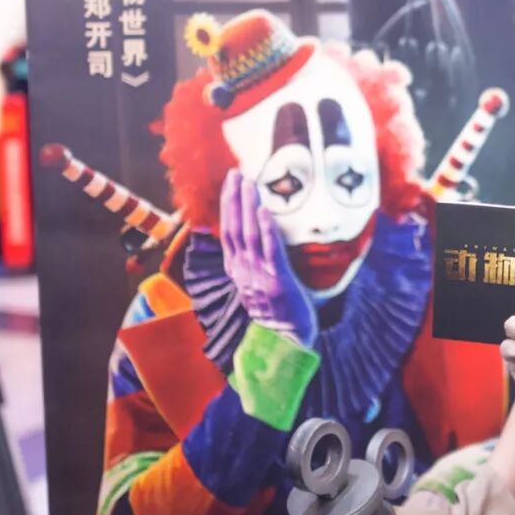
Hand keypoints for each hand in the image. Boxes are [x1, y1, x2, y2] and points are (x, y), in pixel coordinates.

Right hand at [220, 170, 315, 347]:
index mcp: (238, 271)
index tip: (229, 184)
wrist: (287, 340)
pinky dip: (266, 229)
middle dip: (234, 200)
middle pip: (234, 229)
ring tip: (249, 184)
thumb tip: (254, 236)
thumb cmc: (276, 311)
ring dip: (248, 207)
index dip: (227, 207)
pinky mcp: (278, 281)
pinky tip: (265, 210)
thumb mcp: (257, 285)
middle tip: (235, 174)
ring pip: (249, 235)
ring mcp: (259, 276)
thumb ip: (252, 263)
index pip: (227, 233)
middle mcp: (244, 272)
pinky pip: (270, 250)